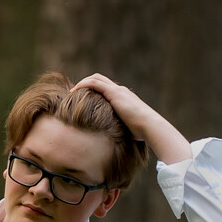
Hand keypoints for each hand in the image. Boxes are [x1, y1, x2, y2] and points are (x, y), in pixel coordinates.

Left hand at [73, 73, 193, 164]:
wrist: (149, 126)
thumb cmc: (142, 132)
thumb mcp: (130, 130)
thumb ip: (122, 131)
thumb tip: (119, 144)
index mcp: (125, 98)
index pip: (107, 89)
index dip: (95, 91)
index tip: (84, 99)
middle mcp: (121, 91)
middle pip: (101, 79)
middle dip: (87, 83)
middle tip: (75, 92)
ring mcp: (118, 90)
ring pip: (96, 78)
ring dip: (83, 82)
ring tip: (72, 91)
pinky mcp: (114, 92)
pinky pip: (95, 83)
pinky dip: (83, 84)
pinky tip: (74, 91)